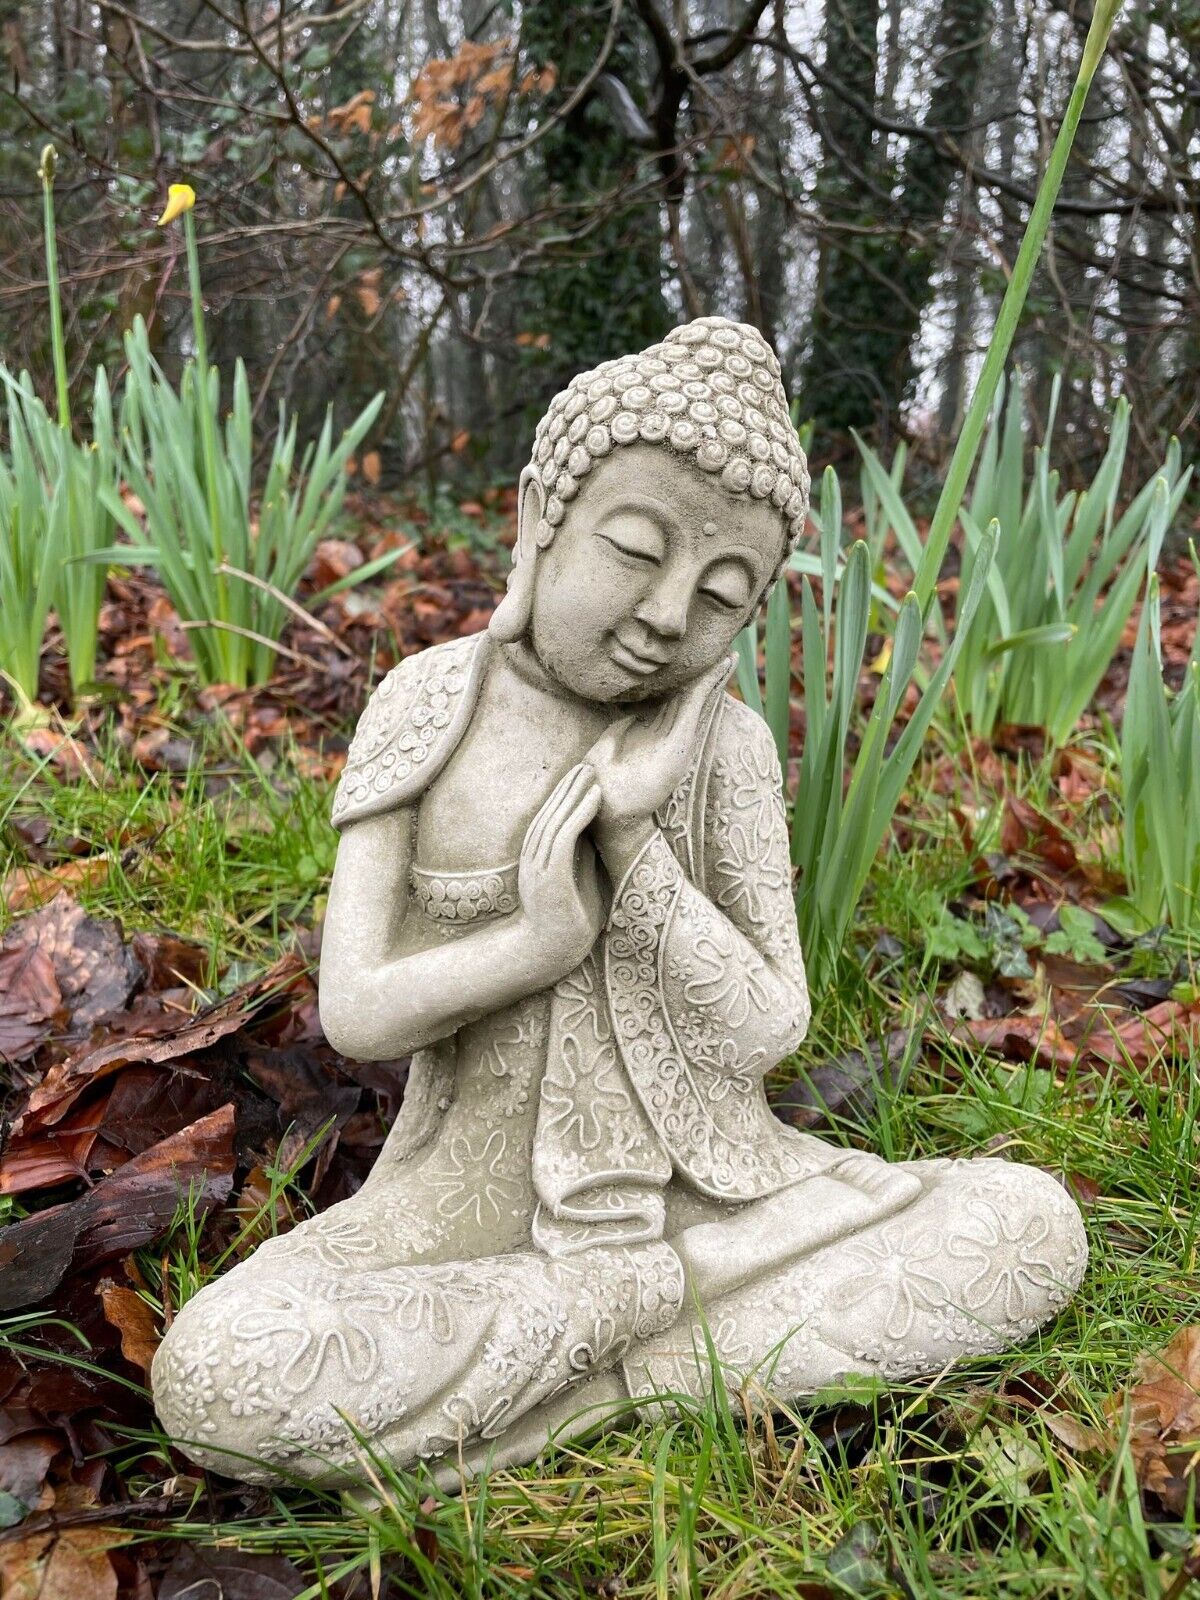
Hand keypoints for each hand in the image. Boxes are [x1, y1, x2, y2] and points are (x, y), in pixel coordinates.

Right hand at [515, 763, 605, 983]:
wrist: (550, 953)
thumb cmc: (570, 921)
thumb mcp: (581, 880)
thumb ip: (584, 857)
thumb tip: (598, 833)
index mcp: (539, 858)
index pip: (550, 818)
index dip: (565, 795)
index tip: (582, 775)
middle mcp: (535, 858)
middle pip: (550, 812)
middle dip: (568, 786)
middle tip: (587, 762)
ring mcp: (539, 866)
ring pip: (556, 819)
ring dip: (575, 793)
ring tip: (592, 772)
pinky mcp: (549, 876)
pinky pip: (564, 836)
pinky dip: (579, 814)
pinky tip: (594, 797)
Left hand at [586, 655, 734, 839]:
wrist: (610, 814)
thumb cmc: (604, 781)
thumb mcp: (610, 744)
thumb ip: (624, 727)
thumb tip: (632, 714)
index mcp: (653, 732)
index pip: (673, 700)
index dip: (687, 681)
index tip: (698, 663)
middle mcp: (669, 735)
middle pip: (690, 698)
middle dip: (707, 678)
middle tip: (726, 655)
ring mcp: (677, 740)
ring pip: (696, 701)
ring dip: (713, 679)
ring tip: (729, 658)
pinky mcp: (680, 746)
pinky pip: (695, 709)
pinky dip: (707, 689)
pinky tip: (718, 672)